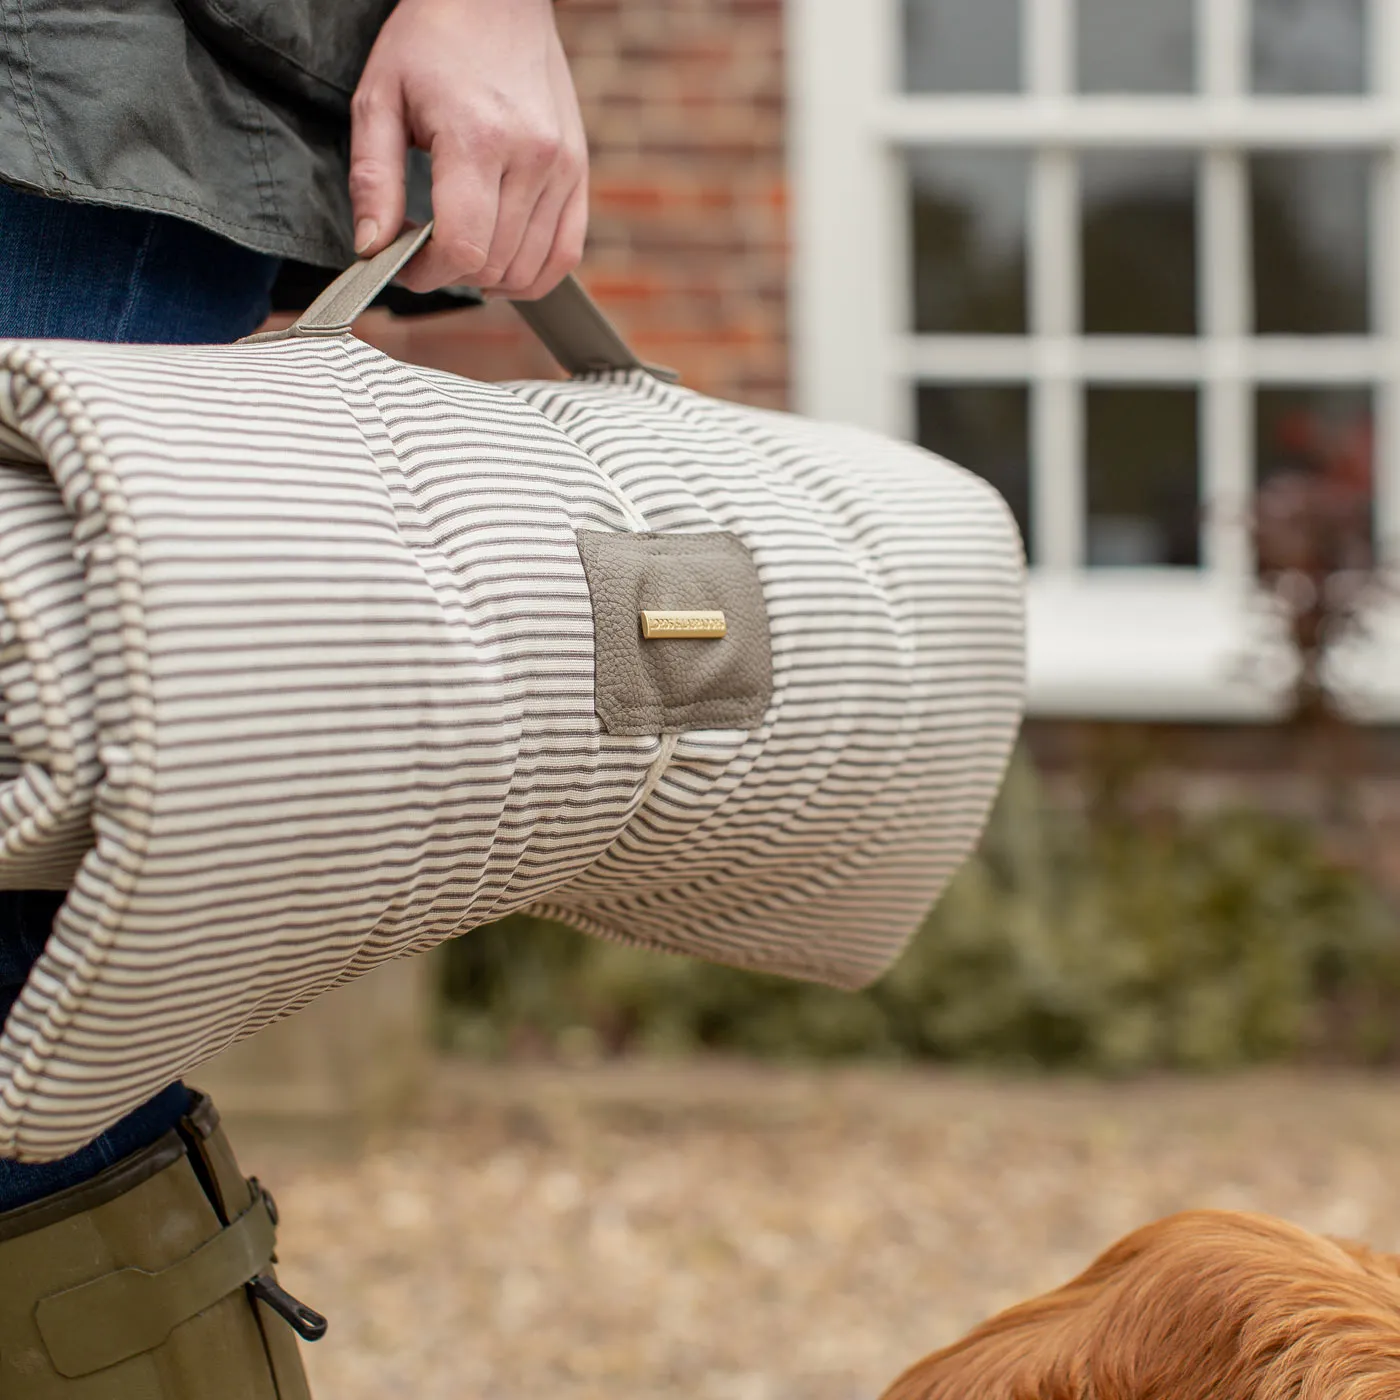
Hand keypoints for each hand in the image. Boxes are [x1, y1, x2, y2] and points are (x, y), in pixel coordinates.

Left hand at [349, 0, 587, 299]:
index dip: (427, 274)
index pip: (463, 248)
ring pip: (529, 269)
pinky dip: (533, 276)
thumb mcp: (379, 98)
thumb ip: (372, 179)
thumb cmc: (432, 41)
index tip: (404, 265)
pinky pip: (566, 255)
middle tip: (424, 250)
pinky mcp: (579, 173)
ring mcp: (563, 168)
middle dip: (451, 274)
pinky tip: (502, 267)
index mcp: (478, 138)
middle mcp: (531, 157)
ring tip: (460, 251)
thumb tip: (372, 248)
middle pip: (494, 264)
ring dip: (489, 278)